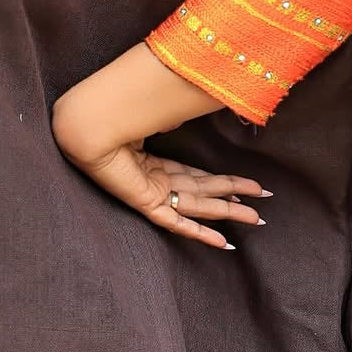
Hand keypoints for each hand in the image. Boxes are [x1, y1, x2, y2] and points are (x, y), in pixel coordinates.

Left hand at [53, 120, 268, 250]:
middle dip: (232, 198)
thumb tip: (191, 109)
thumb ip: (173, 118)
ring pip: (197, 206)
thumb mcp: (154, 115)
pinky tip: (223, 242)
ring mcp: (150, 193)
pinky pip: (176, 222)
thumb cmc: (115, 115)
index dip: (221, 181)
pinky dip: (200, 233)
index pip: (193, 176)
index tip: (248, 185)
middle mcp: (154, 180)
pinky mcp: (144, 203)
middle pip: (202, 192)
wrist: (89, 123)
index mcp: (152, 163)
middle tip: (261, 204)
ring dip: (227, 212)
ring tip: (255, 217)